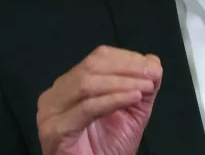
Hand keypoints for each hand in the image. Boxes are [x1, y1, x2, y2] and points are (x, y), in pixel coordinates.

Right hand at [37, 46, 162, 154]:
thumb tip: (153, 61)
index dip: (127, 58)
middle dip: (127, 68)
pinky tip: (132, 98)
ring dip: (122, 83)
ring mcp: (51, 112)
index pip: (98, 58)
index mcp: (70, 85)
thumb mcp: (131, 113)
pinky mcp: (55, 130)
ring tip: (145, 87)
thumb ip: (141, 87)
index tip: (152, 67)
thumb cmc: (108, 149)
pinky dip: (113, 99)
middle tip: (151, 75)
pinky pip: (87, 107)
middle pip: (92, 66)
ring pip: (88, 84)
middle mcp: (56, 94)